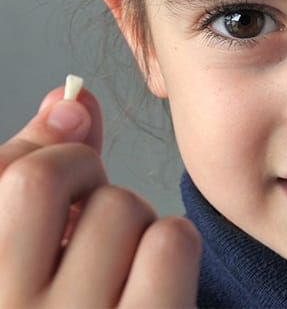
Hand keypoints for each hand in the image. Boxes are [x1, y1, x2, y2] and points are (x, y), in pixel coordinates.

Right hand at [0, 85, 200, 307]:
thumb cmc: (51, 308)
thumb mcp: (21, 251)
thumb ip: (36, 166)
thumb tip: (72, 97)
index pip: (4, 173)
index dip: (47, 156)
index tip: (70, 165)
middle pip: (49, 177)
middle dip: (83, 181)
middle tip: (89, 223)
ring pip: (120, 206)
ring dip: (131, 220)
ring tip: (118, 265)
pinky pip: (169, 243)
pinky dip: (171, 246)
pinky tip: (153, 285)